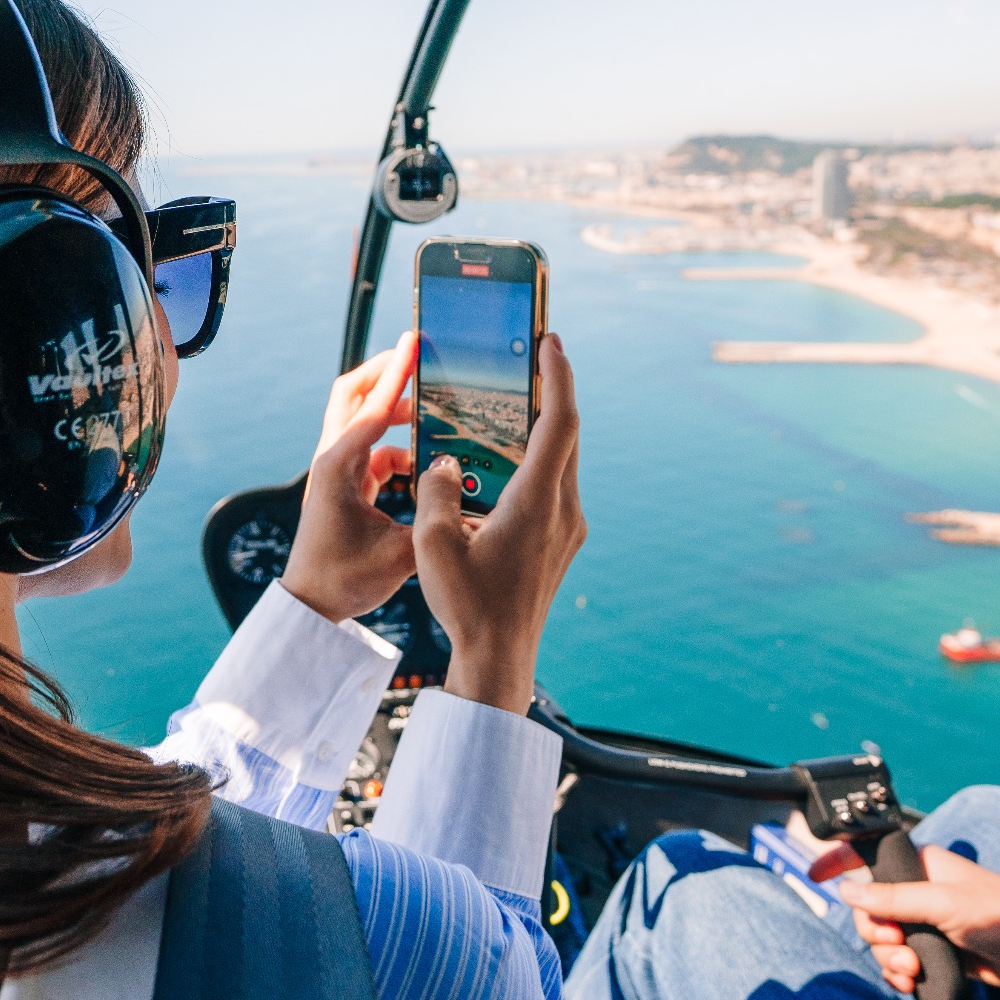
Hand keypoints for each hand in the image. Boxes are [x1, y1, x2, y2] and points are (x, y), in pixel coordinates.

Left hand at [277, 338, 418, 623]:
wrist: (310, 605)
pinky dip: (400, 444)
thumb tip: (479, 507)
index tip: (415, 339)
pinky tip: (429, 459)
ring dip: (396, 409)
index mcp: (339, 466)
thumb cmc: (343, 580)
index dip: (398, 373)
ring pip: (364, 420)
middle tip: (419, 355)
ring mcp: (336, 470)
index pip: (374, 407)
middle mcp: (332, 459)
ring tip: (434, 406)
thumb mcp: (400, 556)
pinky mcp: (345, 484)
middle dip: (385, 372)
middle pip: (353, 394)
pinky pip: (374, 448)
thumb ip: (438, 525)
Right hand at [413, 335, 583, 712]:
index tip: (550, 340)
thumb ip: (435, 490)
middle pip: (567, 436)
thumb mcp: (432, 543)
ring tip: (511, 408)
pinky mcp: (561, 544)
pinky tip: (503, 467)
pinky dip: (535, 464)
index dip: (557, 376)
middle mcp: (563, 510)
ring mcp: (567, 529)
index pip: (560, 422)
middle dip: (551, 394)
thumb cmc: (467, 605)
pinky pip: (554, 488)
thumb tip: (444, 462)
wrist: (499, 660)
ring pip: (562, 463)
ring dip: (541, 431)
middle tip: (529, 360)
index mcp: (537, 502)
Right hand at [806, 840, 999, 994]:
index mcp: (920, 866)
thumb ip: (893, 899)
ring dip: (890, 959)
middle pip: (868, 910)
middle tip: (897, 947)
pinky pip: (900, 963)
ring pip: (883, 940)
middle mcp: (918, 892)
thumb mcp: (943, 903)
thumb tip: (845, 891)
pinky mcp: (935, 952)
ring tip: (913, 970)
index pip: (868, 855)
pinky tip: (913, 983)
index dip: (839, 862)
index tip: (814, 875)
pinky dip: (900, 975)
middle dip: (876, 934)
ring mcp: (926, 923)